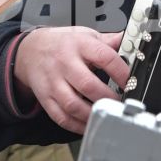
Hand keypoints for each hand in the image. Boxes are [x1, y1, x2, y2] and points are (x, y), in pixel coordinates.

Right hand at [11, 26, 128, 133]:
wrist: (29, 51)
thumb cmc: (62, 44)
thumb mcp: (85, 35)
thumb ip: (109, 41)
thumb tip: (130, 42)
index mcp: (79, 45)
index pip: (104, 57)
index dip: (121, 72)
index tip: (130, 83)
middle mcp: (64, 63)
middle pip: (88, 85)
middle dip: (108, 98)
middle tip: (120, 103)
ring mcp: (53, 83)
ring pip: (73, 105)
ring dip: (93, 114)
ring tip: (106, 115)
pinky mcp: (46, 98)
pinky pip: (61, 117)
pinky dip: (77, 125)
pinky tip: (89, 124)